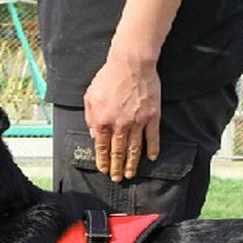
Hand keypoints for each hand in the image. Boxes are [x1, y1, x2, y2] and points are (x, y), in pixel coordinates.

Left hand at [84, 53, 160, 181]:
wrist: (131, 63)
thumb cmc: (109, 77)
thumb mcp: (90, 95)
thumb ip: (90, 117)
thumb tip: (93, 134)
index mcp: (102, 121)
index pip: (102, 147)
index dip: (103, 161)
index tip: (104, 170)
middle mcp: (119, 125)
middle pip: (117, 153)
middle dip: (116, 168)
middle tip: (117, 179)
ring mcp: (137, 122)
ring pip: (134, 149)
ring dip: (132, 164)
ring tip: (130, 174)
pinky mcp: (152, 117)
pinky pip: (153, 138)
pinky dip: (152, 149)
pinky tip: (151, 158)